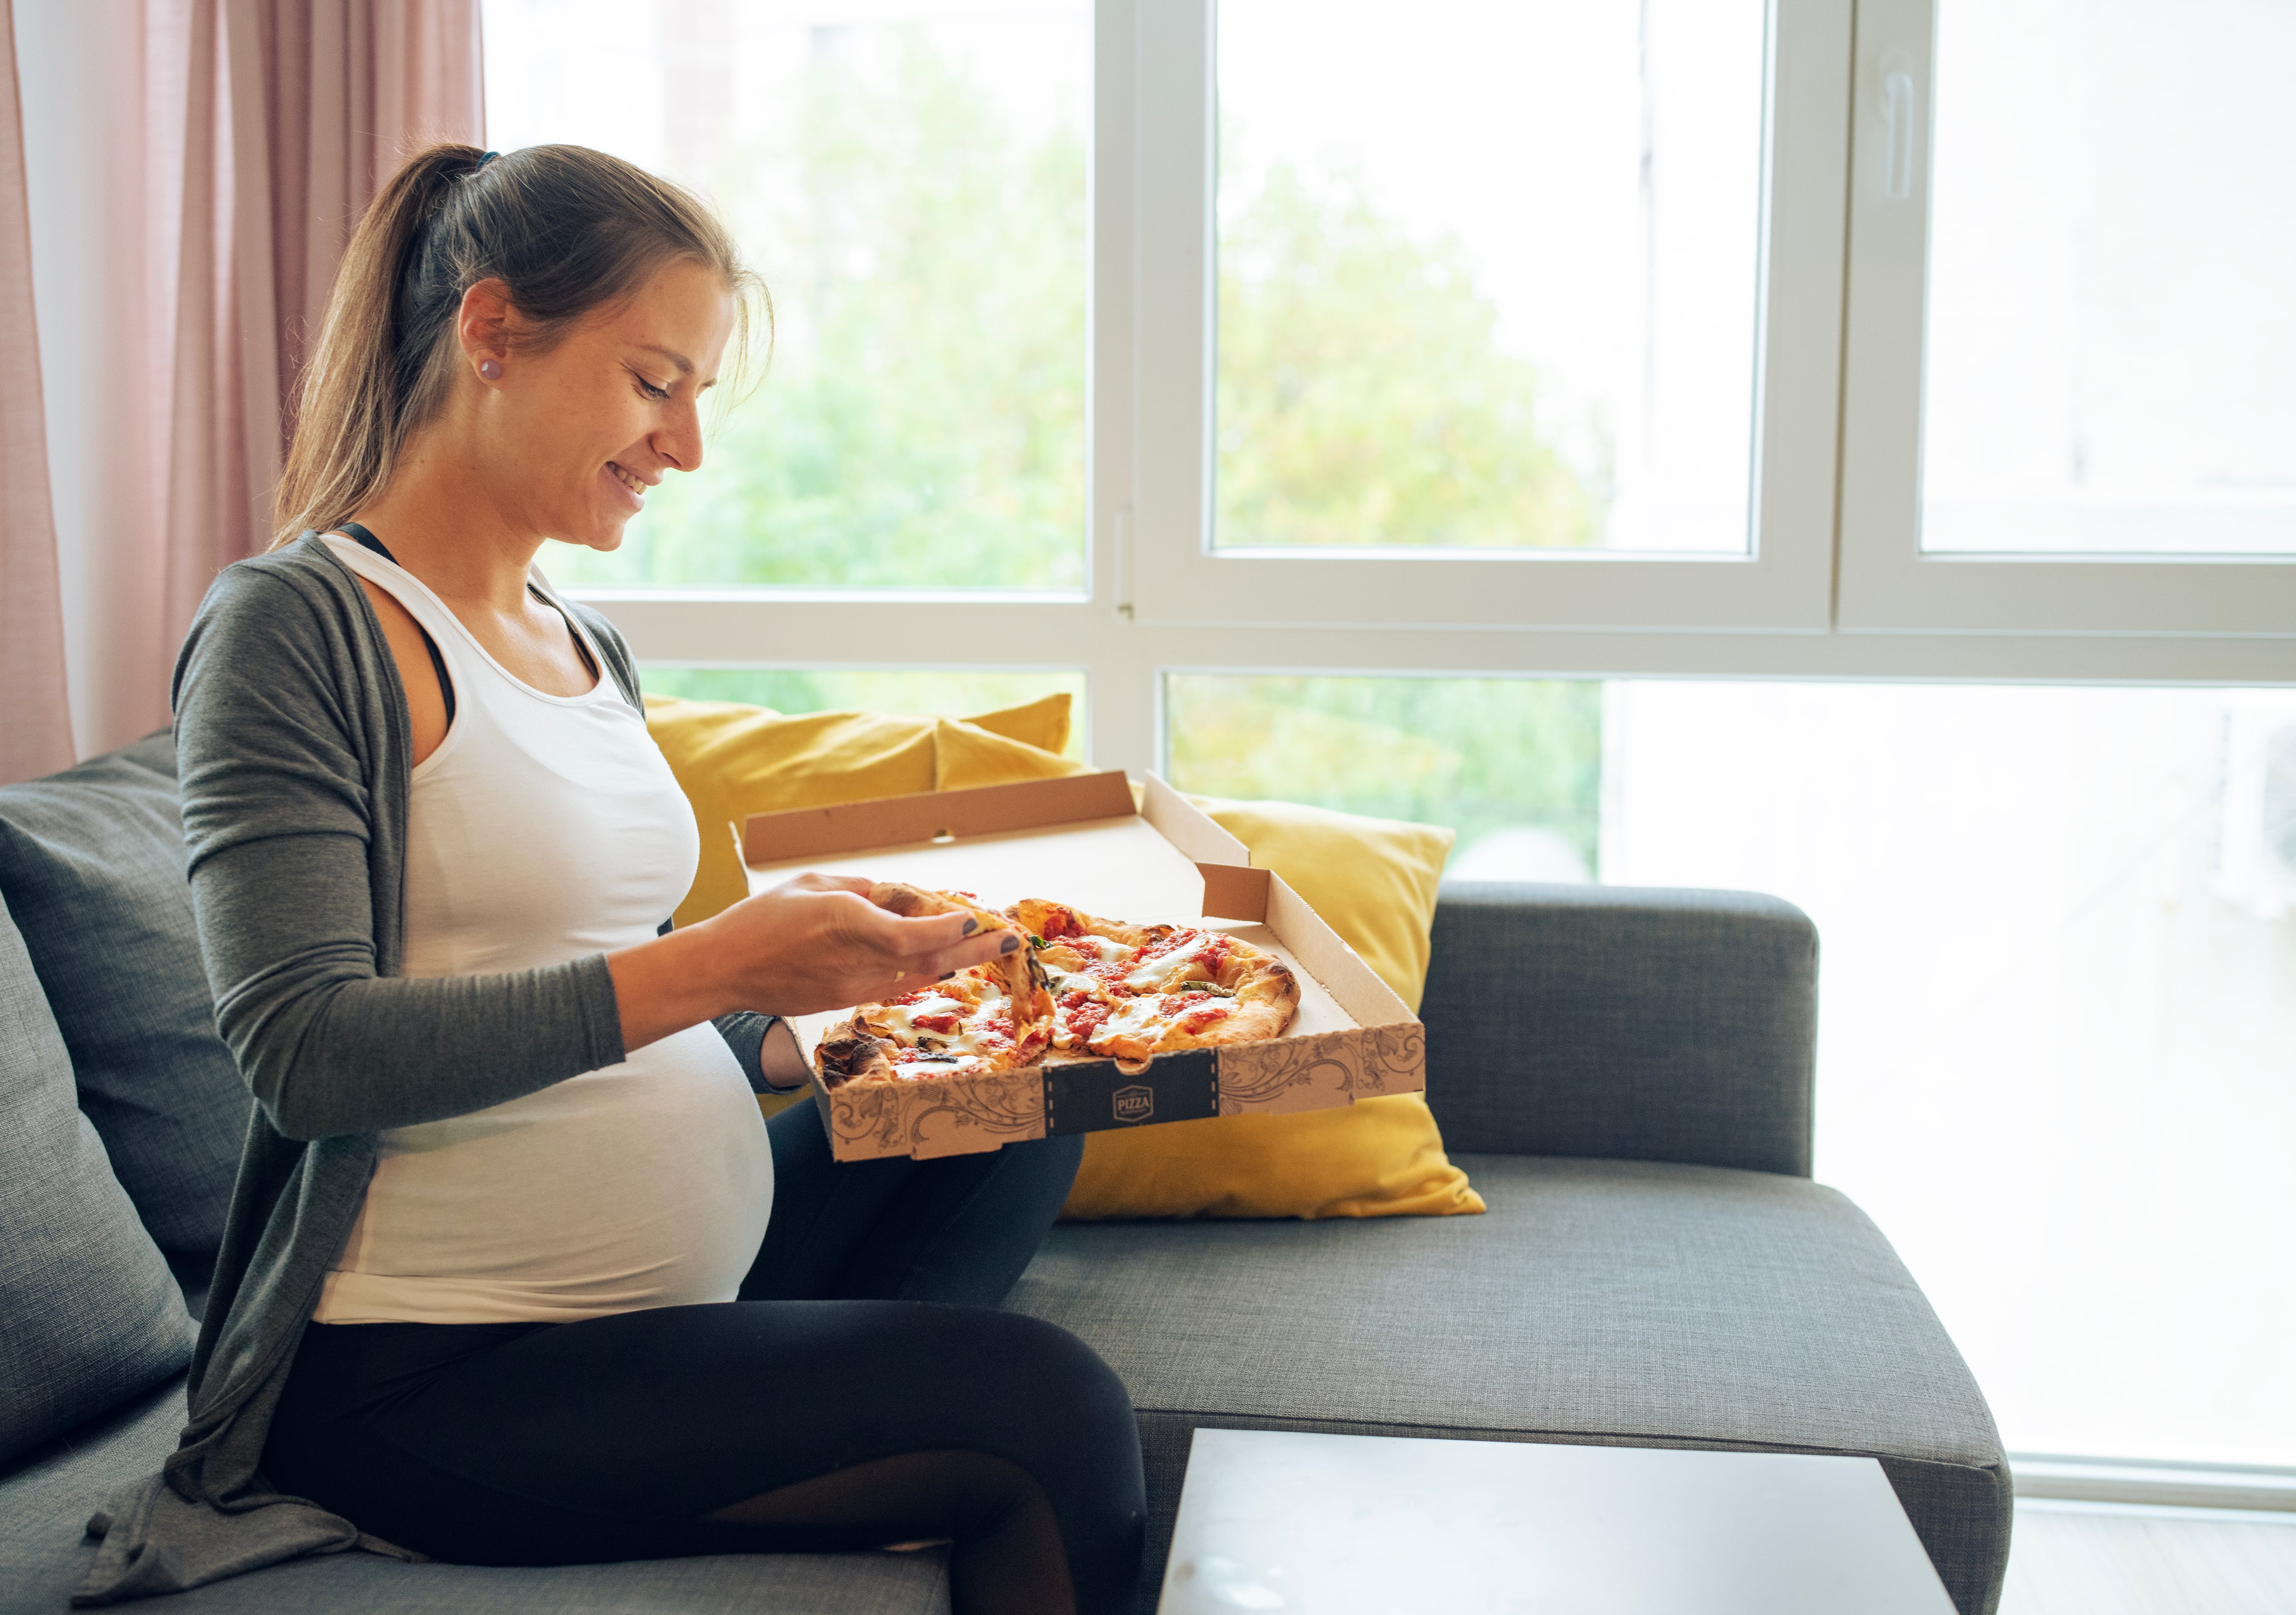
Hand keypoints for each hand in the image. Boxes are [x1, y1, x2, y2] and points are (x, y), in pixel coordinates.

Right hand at [697, 873, 1018, 1016]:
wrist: (725, 969)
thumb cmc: (763, 918)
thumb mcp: (814, 883)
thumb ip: (861, 888)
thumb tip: (896, 897)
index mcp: (846, 922)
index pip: (912, 933)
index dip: (949, 929)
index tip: (976, 920)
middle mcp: (857, 960)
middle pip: (928, 959)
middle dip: (975, 949)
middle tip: (1011, 939)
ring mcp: (852, 986)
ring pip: (917, 974)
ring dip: (955, 959)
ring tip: (989, 947)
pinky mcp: (845, 999)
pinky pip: (895, 983)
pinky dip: (924, 970)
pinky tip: (946, 962)